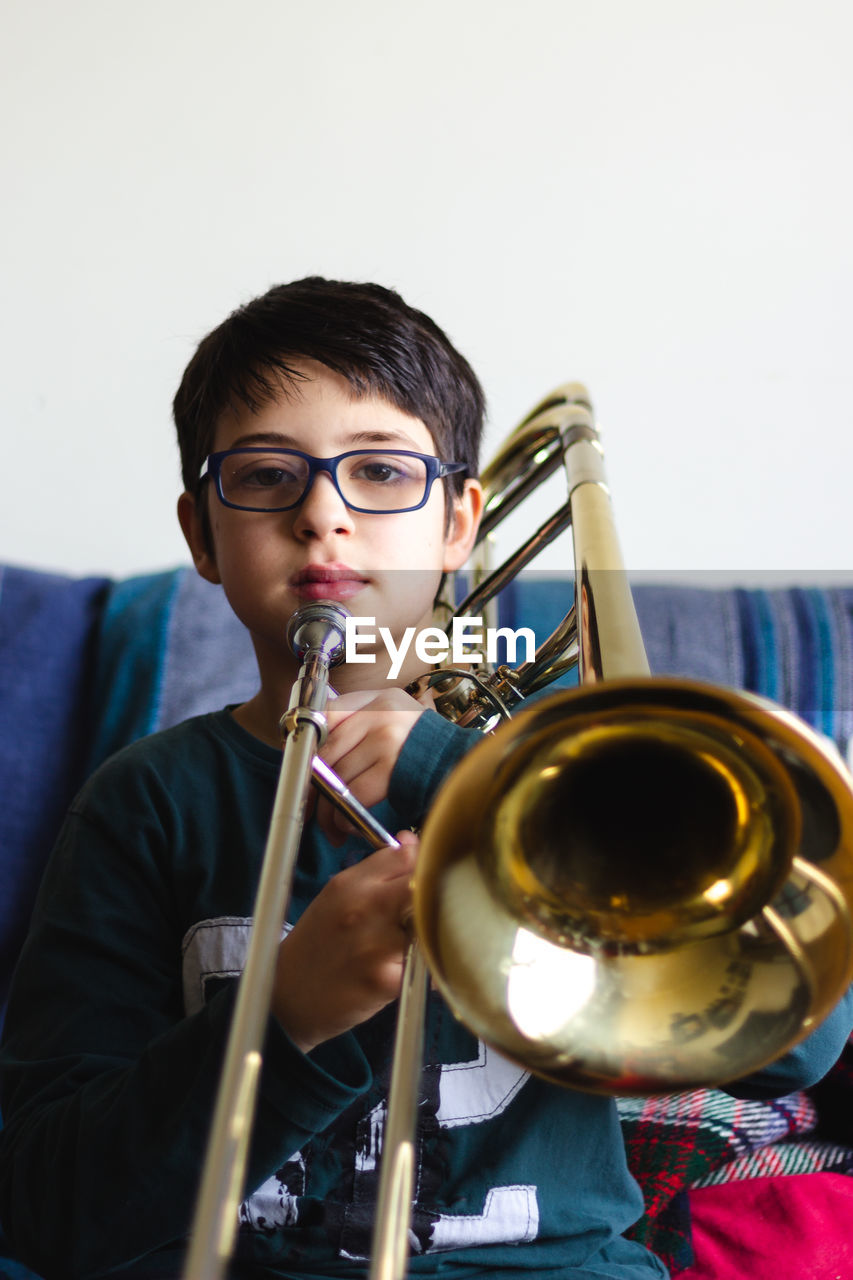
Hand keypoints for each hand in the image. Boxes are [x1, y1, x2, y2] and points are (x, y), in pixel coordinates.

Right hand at [271, 833, 416, 1052]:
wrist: (287, 999)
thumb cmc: (316, 945)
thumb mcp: (336, 897)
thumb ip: (377, 869)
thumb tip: (412, 843)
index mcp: (349, 885)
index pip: (405, 856)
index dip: (420, 864)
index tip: (422, 876)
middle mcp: (363, 909)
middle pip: (423, 884)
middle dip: (431, 894)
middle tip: (426, 909)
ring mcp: (376, 945)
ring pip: (429, 924)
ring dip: (431, 931)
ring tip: (416, 940)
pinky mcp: (387, 981)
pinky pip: (424, 964)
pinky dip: (425, 967)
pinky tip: (411, 970)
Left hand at [317, 687, 429, 840]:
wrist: (464, 766)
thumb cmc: (427, 750)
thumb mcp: (398, 720)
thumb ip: (363, 724)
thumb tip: (318, 753)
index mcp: (379, 698)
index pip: (328, 712)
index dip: (311, 744)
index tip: (303, 767)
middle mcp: (381, 712)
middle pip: (328, 749)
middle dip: (315, 784)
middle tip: (311, 805)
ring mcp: (387, 737)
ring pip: (338, 774)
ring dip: (329, 807)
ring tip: (330, 824)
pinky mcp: (392, 766)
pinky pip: (354, 793)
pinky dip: (345, 815)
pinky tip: (347, 825)